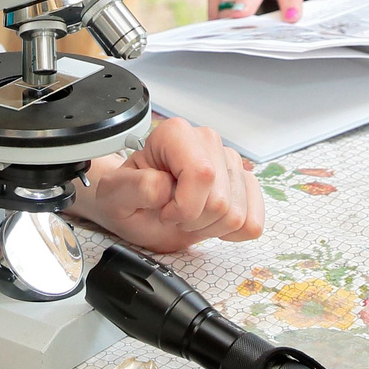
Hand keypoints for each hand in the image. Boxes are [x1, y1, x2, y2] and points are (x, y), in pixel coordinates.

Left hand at [76, 119, 264, 253]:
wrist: (138, 208)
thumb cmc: (128, 197)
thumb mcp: (115, 194)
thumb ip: (134, 186)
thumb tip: (165, 187)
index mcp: (175, 135)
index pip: (202, 174)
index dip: (183, 206)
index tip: (164, 211)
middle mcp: (206, 142)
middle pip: (220, 201)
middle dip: (193, 220)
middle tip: (172, 214)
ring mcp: (230, 162)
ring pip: (237, 215)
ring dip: (208, 227)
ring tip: (188, 216)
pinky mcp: (245, 184)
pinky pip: (253, 222)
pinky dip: (231, 233)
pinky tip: (210, 223)